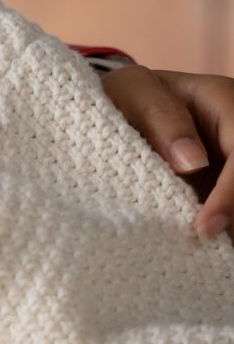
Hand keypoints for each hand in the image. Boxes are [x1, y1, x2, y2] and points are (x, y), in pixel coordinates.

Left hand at [98, 64, 232, 239]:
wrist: (120, 105)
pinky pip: (227, 213)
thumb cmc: (125, 95)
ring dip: (227, 227)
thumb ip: (159, 115)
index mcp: (228, 103)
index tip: (204, 228)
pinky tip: (201, 251)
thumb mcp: (132, 90)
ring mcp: (231, 163)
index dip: (230, 194)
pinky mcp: (223, 185)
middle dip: (233, 217)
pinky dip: (219, 231)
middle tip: (205, 248)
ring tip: (201, 253)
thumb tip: (193, 164)